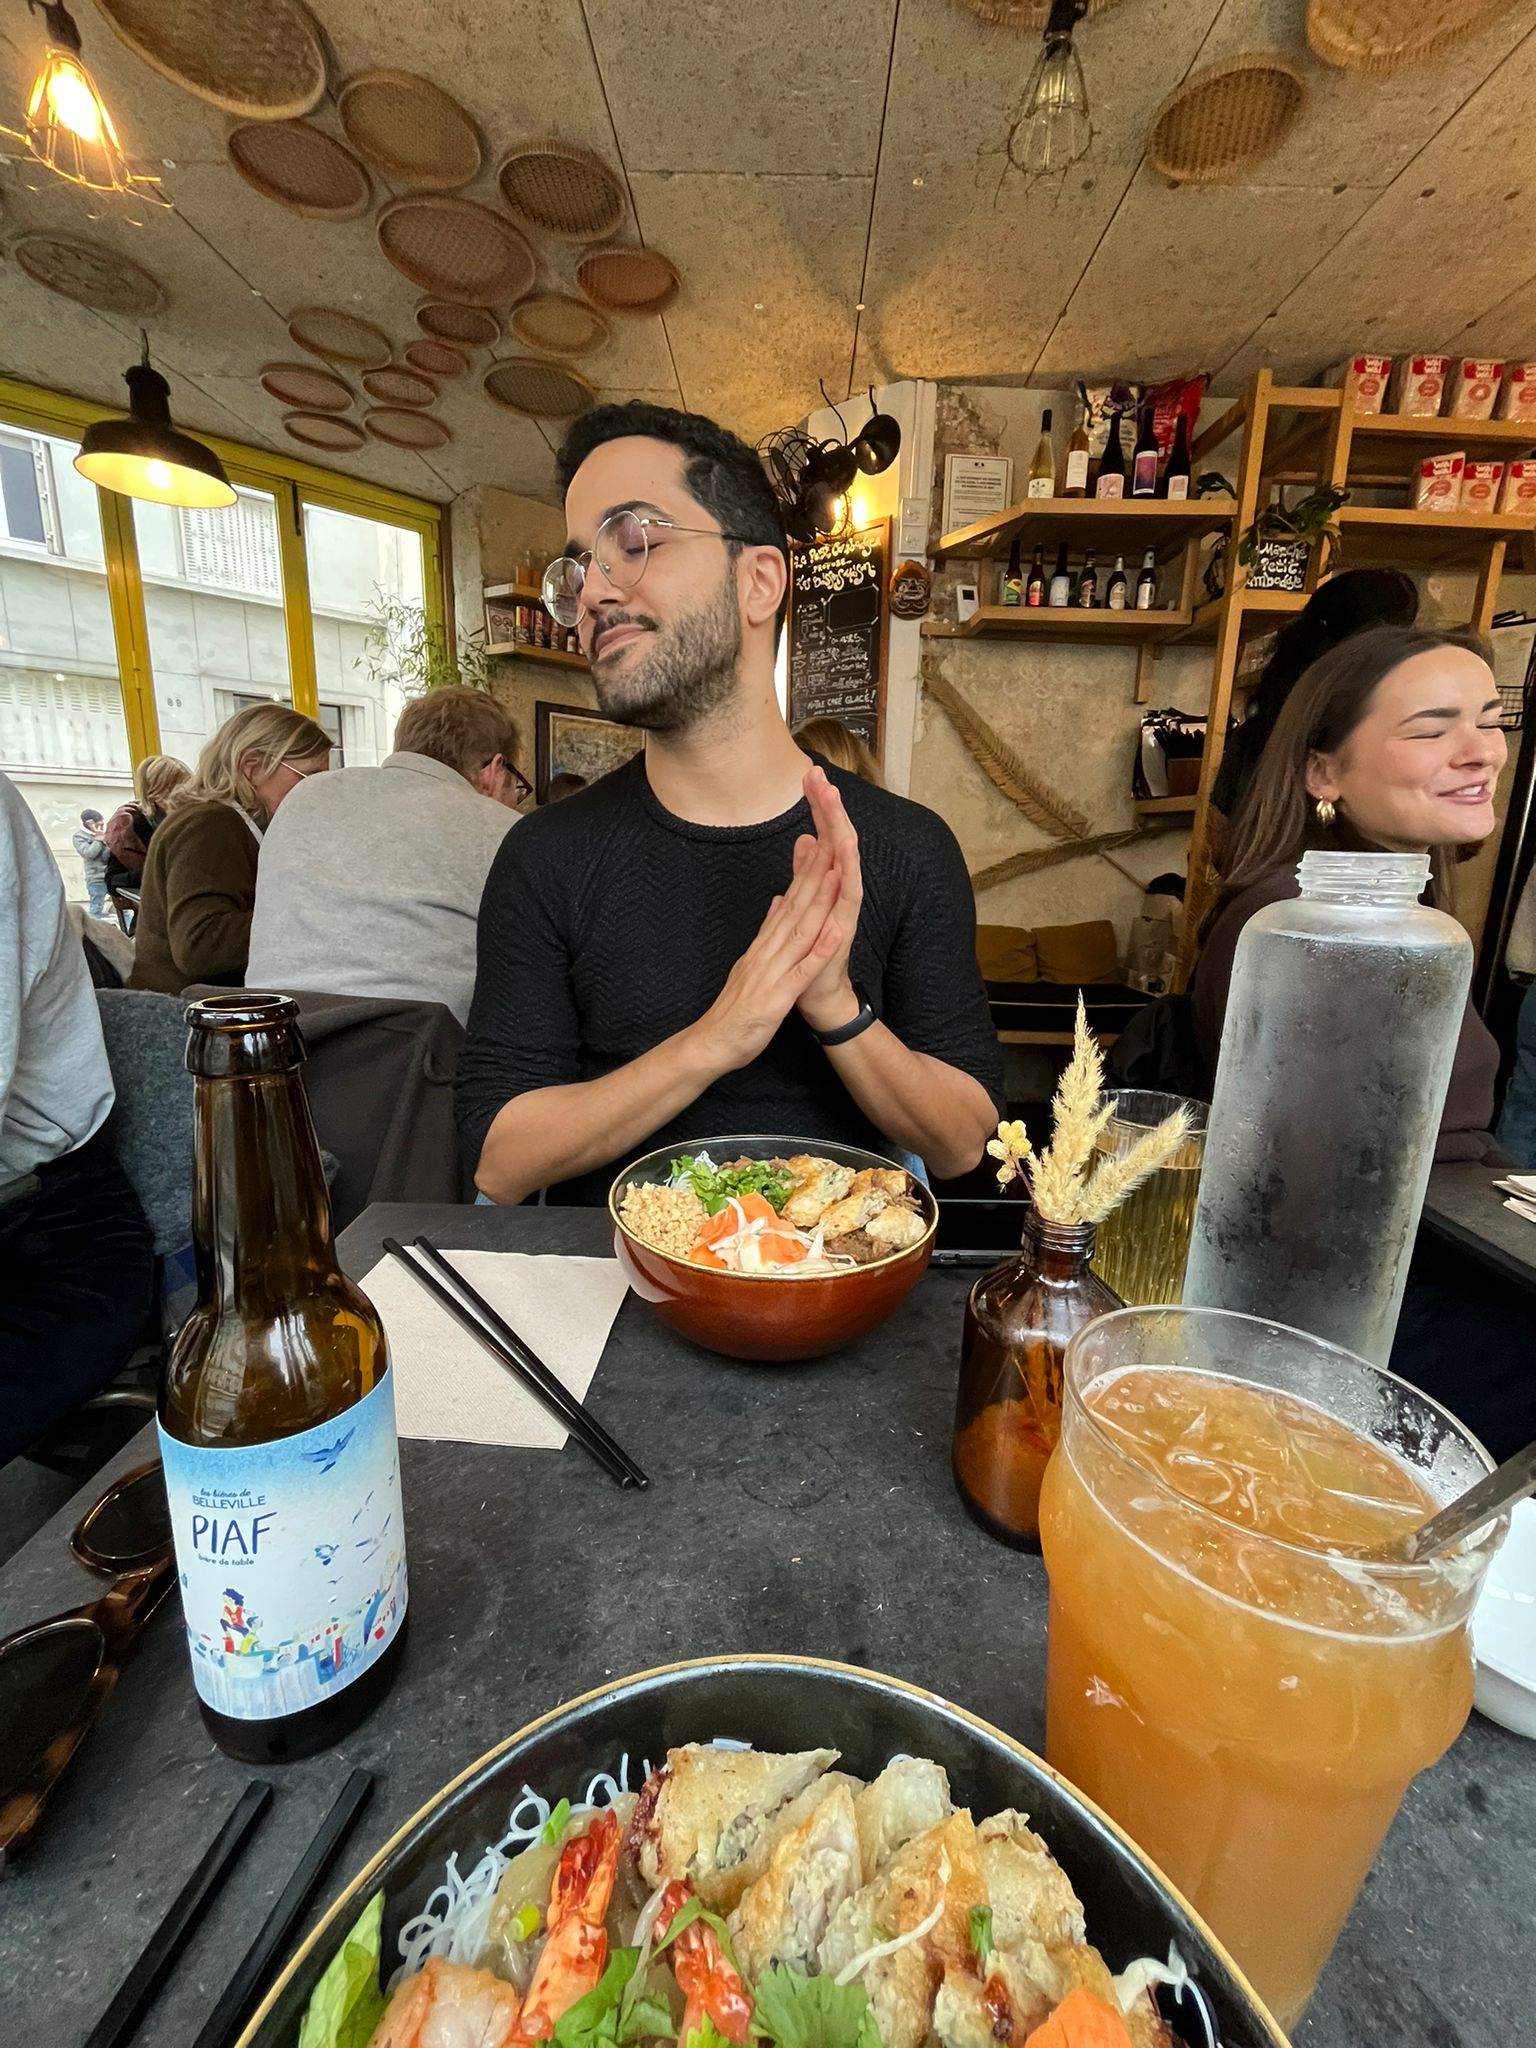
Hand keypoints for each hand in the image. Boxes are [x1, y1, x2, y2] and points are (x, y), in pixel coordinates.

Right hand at [692, 837, 844, 1072]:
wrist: (711, 1043)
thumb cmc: (735, 1009)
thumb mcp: (751, 963)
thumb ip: (765, 933)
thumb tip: (777, 902)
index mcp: (764, 945)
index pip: (789, 901)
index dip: (806, 873)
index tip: (822, 843)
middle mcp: (767, 951)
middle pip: (794, 906)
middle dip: (815, 873)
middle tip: (830, 838)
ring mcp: (772, 972)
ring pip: (800, 931)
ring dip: (819, 902)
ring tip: (836, 873)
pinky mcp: (777, 997)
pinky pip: (802, 972)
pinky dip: (819, 951)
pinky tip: (835, 933)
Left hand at [794, 766, 862, 1035]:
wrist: (819, 994)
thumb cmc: (809, 952)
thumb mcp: (802, 904)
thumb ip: (805, 873)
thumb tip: (804, 840)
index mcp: (826, 883)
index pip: (821, 835)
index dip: (816, 805)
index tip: (808, 774)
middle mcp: (839, 890)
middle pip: (836, 839)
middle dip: (828, 806)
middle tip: (819, 774)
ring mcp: (844, 907)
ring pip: (844, 860)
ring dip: (839, 828)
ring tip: (834, 800)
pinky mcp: (845, 926)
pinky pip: (848, 895)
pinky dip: (848, 871)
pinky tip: (846, 848)